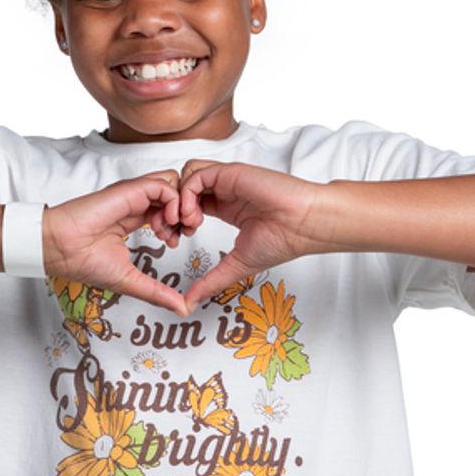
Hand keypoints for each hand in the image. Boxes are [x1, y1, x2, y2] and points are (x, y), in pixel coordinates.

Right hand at [42, 170, 188, 315]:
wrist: (62, 249)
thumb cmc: (83, 261)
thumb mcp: (131, 281)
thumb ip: (157, 292)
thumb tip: (181, 308)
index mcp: (134, 217)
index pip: (168, 209)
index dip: (180, 222)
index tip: (176, 241)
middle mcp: (136, 203)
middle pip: (175, 193)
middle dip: (187, 212)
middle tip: (183, 233)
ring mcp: (134, 195)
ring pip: (173, 184)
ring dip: (182, 206)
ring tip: (173, 229)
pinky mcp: (130, 190)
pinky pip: (164, 186)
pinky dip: (174, 202)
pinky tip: (164, 224)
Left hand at [178, 161, 323, 307]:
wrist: (304, 225)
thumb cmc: (283, 240)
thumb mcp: (236, 265)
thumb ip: (211, 281)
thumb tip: (189, 302)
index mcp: (226, 207)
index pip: (189, 204)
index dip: (176, 219)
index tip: (178, 239)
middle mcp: (224, 190)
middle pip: (182, 187)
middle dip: (170, 208)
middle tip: (175, 231)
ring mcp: (226, 180)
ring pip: (186, 175)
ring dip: (178, 199)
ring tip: (187, 223)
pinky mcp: (230, 173)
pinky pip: (196, 173)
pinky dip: (187, 193)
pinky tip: (195, 215)